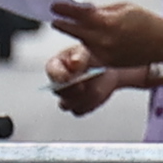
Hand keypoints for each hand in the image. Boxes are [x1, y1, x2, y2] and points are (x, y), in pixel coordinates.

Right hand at [45, 40, 162, 117]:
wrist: (110, 69)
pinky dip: (90, 104)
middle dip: (71, 89)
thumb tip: (74, 63)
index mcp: (57, 65)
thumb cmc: (94, 56)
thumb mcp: (88, 51)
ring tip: (95, 89)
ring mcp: (67, 96)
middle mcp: (59, 83)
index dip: (59, 75)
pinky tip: (99, 94)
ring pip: (67, 104)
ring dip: (81, 98)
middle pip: (58, 91)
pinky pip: (80, 110)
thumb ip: (80, 56)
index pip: (52, 71)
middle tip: (82, 85)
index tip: (70, 76)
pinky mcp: (78, 106)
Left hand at [55, 0, 162, 69]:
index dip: (64, 10)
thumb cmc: (147, 22)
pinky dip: (90, 42)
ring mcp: (105, 54)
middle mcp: (104, 41)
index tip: (55, 6)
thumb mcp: (123, 8)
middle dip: (64, 23)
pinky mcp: (108, 63)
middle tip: (55, 17)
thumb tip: (84, 10)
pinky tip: (92, 36)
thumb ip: (102, 11)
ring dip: (77, 32)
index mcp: (108, 23)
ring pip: (83, 41)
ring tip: (71, 24)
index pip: (79, 15)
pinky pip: (93, 50)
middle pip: (75, 31)